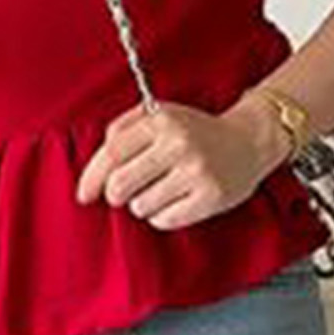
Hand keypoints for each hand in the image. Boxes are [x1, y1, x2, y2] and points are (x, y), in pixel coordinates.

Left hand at [73, 98, 285, 230]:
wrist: (249, 139)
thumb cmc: (195, 131)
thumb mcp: (160, 115)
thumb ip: (123, 129)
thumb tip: (95, 169)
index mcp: (161, 120)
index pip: (112, 152)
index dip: (92, 177)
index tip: (84, 194)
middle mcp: (178, 143)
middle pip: (120, 184)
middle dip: (115, 195)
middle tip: (124, 193)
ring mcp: (196, 171)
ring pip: (141, 206)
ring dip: (142, 204)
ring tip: (161, 190)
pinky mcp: (211, 196)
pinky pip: (165, 220)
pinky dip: (162, 216)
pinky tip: (175, 200)